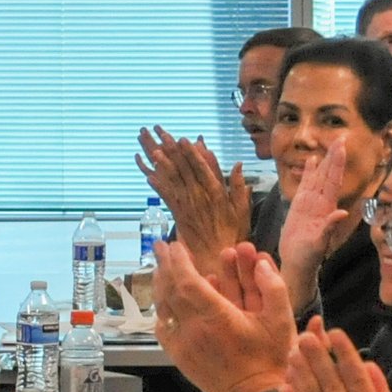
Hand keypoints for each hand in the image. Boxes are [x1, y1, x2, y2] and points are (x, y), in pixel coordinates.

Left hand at [134, 126, 250, 273]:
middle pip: (184, 169)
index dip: (191, 153)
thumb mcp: (243, 209)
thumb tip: (237, 164)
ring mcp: (187, 205)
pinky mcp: (178, 215)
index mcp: (216, 192)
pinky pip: (166, 197)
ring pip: (173, 180)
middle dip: (172, 151)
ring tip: (152, 149)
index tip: (184, 139)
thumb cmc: (233, 233)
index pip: (202, 168)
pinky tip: (148, 176)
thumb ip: (238, 186)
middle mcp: (199, 196)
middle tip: (162, 135)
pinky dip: (157, 186)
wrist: (217, 256)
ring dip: (161, 164)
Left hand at [152, 238, 294, 391]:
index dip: (180, 261)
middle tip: (163, 248)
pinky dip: (162, 311)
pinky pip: (163, 329)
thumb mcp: (281, 321)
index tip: (178, 246)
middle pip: (169, 290)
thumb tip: (261, 263)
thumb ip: (273, 287)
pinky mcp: (179, 356)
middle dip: (165, 265)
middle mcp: (194, 329)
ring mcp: (183, 344)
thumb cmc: (268, 359)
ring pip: (163, 308)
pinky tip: (165, 301)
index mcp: (217, 318)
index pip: (188, 282)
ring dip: (160, 285)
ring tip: (160, 267)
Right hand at [277, 137, 351, 308]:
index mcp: (326, 209)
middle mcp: (320, 203)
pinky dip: (309, 173)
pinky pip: (305, 185)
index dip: (337, 163)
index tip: (342, 146)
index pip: (333, 180)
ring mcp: (310, 204)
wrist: (296, 264)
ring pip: (317, 177)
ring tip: (327, 144)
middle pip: (328, 175)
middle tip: (340, 137)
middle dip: (334, 156)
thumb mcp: (319, 244)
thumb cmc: (308, 258)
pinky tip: (311, 161)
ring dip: (323, 161)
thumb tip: (341, 212)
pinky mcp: (299, 207)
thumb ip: (329, 227)